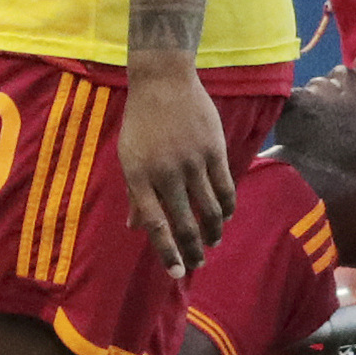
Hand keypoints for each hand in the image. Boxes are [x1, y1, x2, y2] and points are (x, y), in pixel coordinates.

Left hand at [118, 59, 238, 276]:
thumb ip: (135, 195)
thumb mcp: (128, 158)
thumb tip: (135, 229)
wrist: (162, 81)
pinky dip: (227, 207)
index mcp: (139, 176)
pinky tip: (224, 216)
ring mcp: (192, 161)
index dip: (167, 251)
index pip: (155, 224)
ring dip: (213, 231)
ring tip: (213, 242)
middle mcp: (166, 172)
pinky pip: (225, 187)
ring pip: (209, 208)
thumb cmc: (141, 123)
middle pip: (185, 221)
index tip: (177, 272)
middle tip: (199, 264)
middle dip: (193, 249)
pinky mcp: (214, 149)